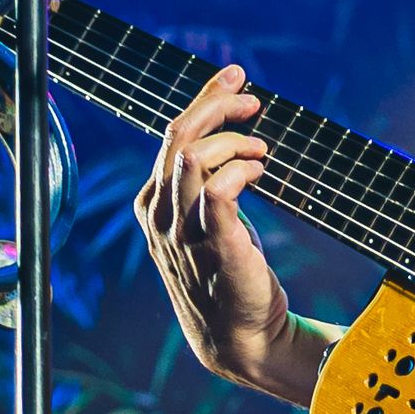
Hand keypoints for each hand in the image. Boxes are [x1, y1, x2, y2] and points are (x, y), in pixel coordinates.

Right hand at [135, 63, 288, 382]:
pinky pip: (218, 197)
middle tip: (252, 99)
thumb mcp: (206, 217)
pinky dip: (238, 172)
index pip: (171, 134)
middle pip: (179, 139)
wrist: (239, 336)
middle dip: (217, 106)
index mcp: (153, 203)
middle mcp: (161, 217)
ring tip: (261, 151)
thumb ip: (204, 176)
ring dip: (233, 142)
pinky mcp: (217, 250)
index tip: (236, 77)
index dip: (204, 99)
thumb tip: (226, 123)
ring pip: (194, 159)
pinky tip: (259, 171)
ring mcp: (185, 236)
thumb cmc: (226, 270)